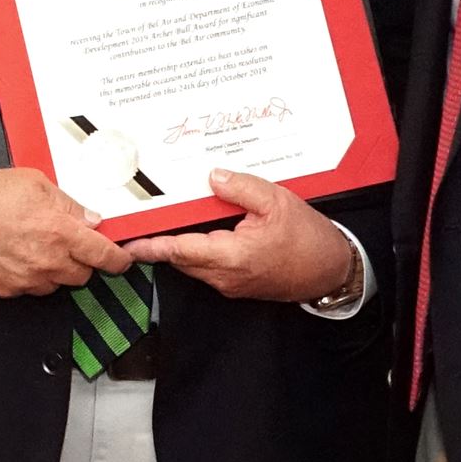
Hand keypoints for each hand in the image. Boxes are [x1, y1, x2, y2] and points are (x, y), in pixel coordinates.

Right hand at [0, 168, 132, 296]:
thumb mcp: (34, 183)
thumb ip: (68, 204)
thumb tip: (90, 220)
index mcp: (58, 232)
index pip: (103, 255)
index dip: (118, 260)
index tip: (121, 259)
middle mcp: (46, 261)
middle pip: (83, 275)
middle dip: (81, 260)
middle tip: (66, 242)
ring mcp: (26, 280)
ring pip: (57, 284)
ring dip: (55, 269)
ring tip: (34, 246)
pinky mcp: (6, 290)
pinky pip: (30, 288)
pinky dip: (29, 276)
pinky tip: (15, 256)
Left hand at [121, 169, 354, 302]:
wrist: (333, 271)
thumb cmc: (309, 240)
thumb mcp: (277, 202)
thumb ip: (241, 188)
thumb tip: (212, 177)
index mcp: (231, 257)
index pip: (179, 250)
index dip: (150, 246)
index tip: (127, 242)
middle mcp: (225, 276)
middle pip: (180, 257)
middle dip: (158, 242)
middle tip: (139, 223)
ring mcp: (229, 283)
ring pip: (192, 263)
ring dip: (178, 245)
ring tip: (166, 221)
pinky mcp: (237, 284)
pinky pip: (208, 266)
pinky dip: (197, 249)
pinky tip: (200, 229)